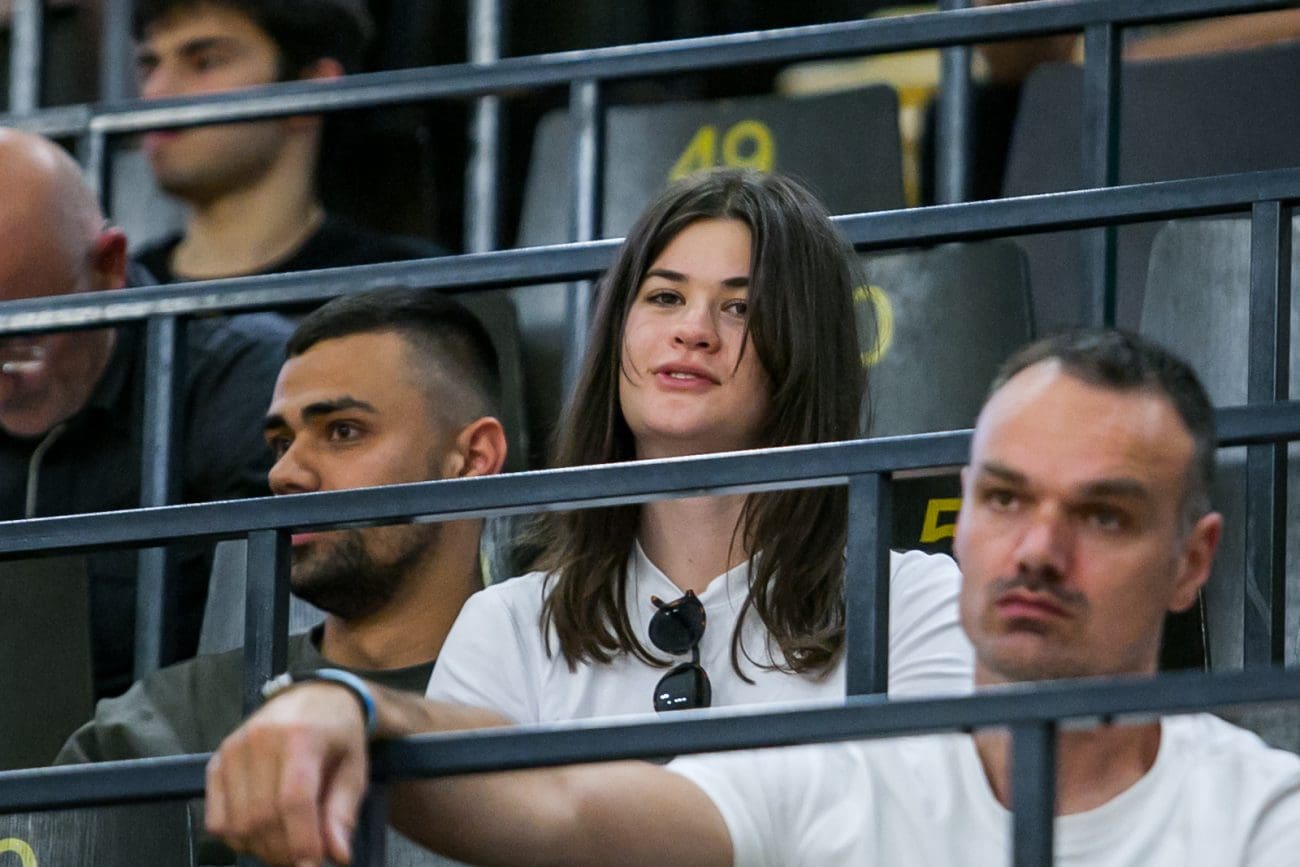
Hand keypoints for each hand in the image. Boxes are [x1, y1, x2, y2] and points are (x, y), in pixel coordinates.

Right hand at [205, 682, 369, 865]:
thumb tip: (337, 856)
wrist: (315, 697)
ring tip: (287, 845)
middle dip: (284, 850)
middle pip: (262, 816)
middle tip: (305, 857)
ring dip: (262, 848)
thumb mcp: (355, 767)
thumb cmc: (339, 735)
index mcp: (301, 735)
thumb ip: (343, 811)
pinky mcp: (216, 762)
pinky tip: (263, 833)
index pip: (294, 799)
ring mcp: (233, 750)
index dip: (302, 839)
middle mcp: (260, 739)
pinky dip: (238, 838)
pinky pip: (217, 819)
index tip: (313, 864)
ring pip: (237, 824)